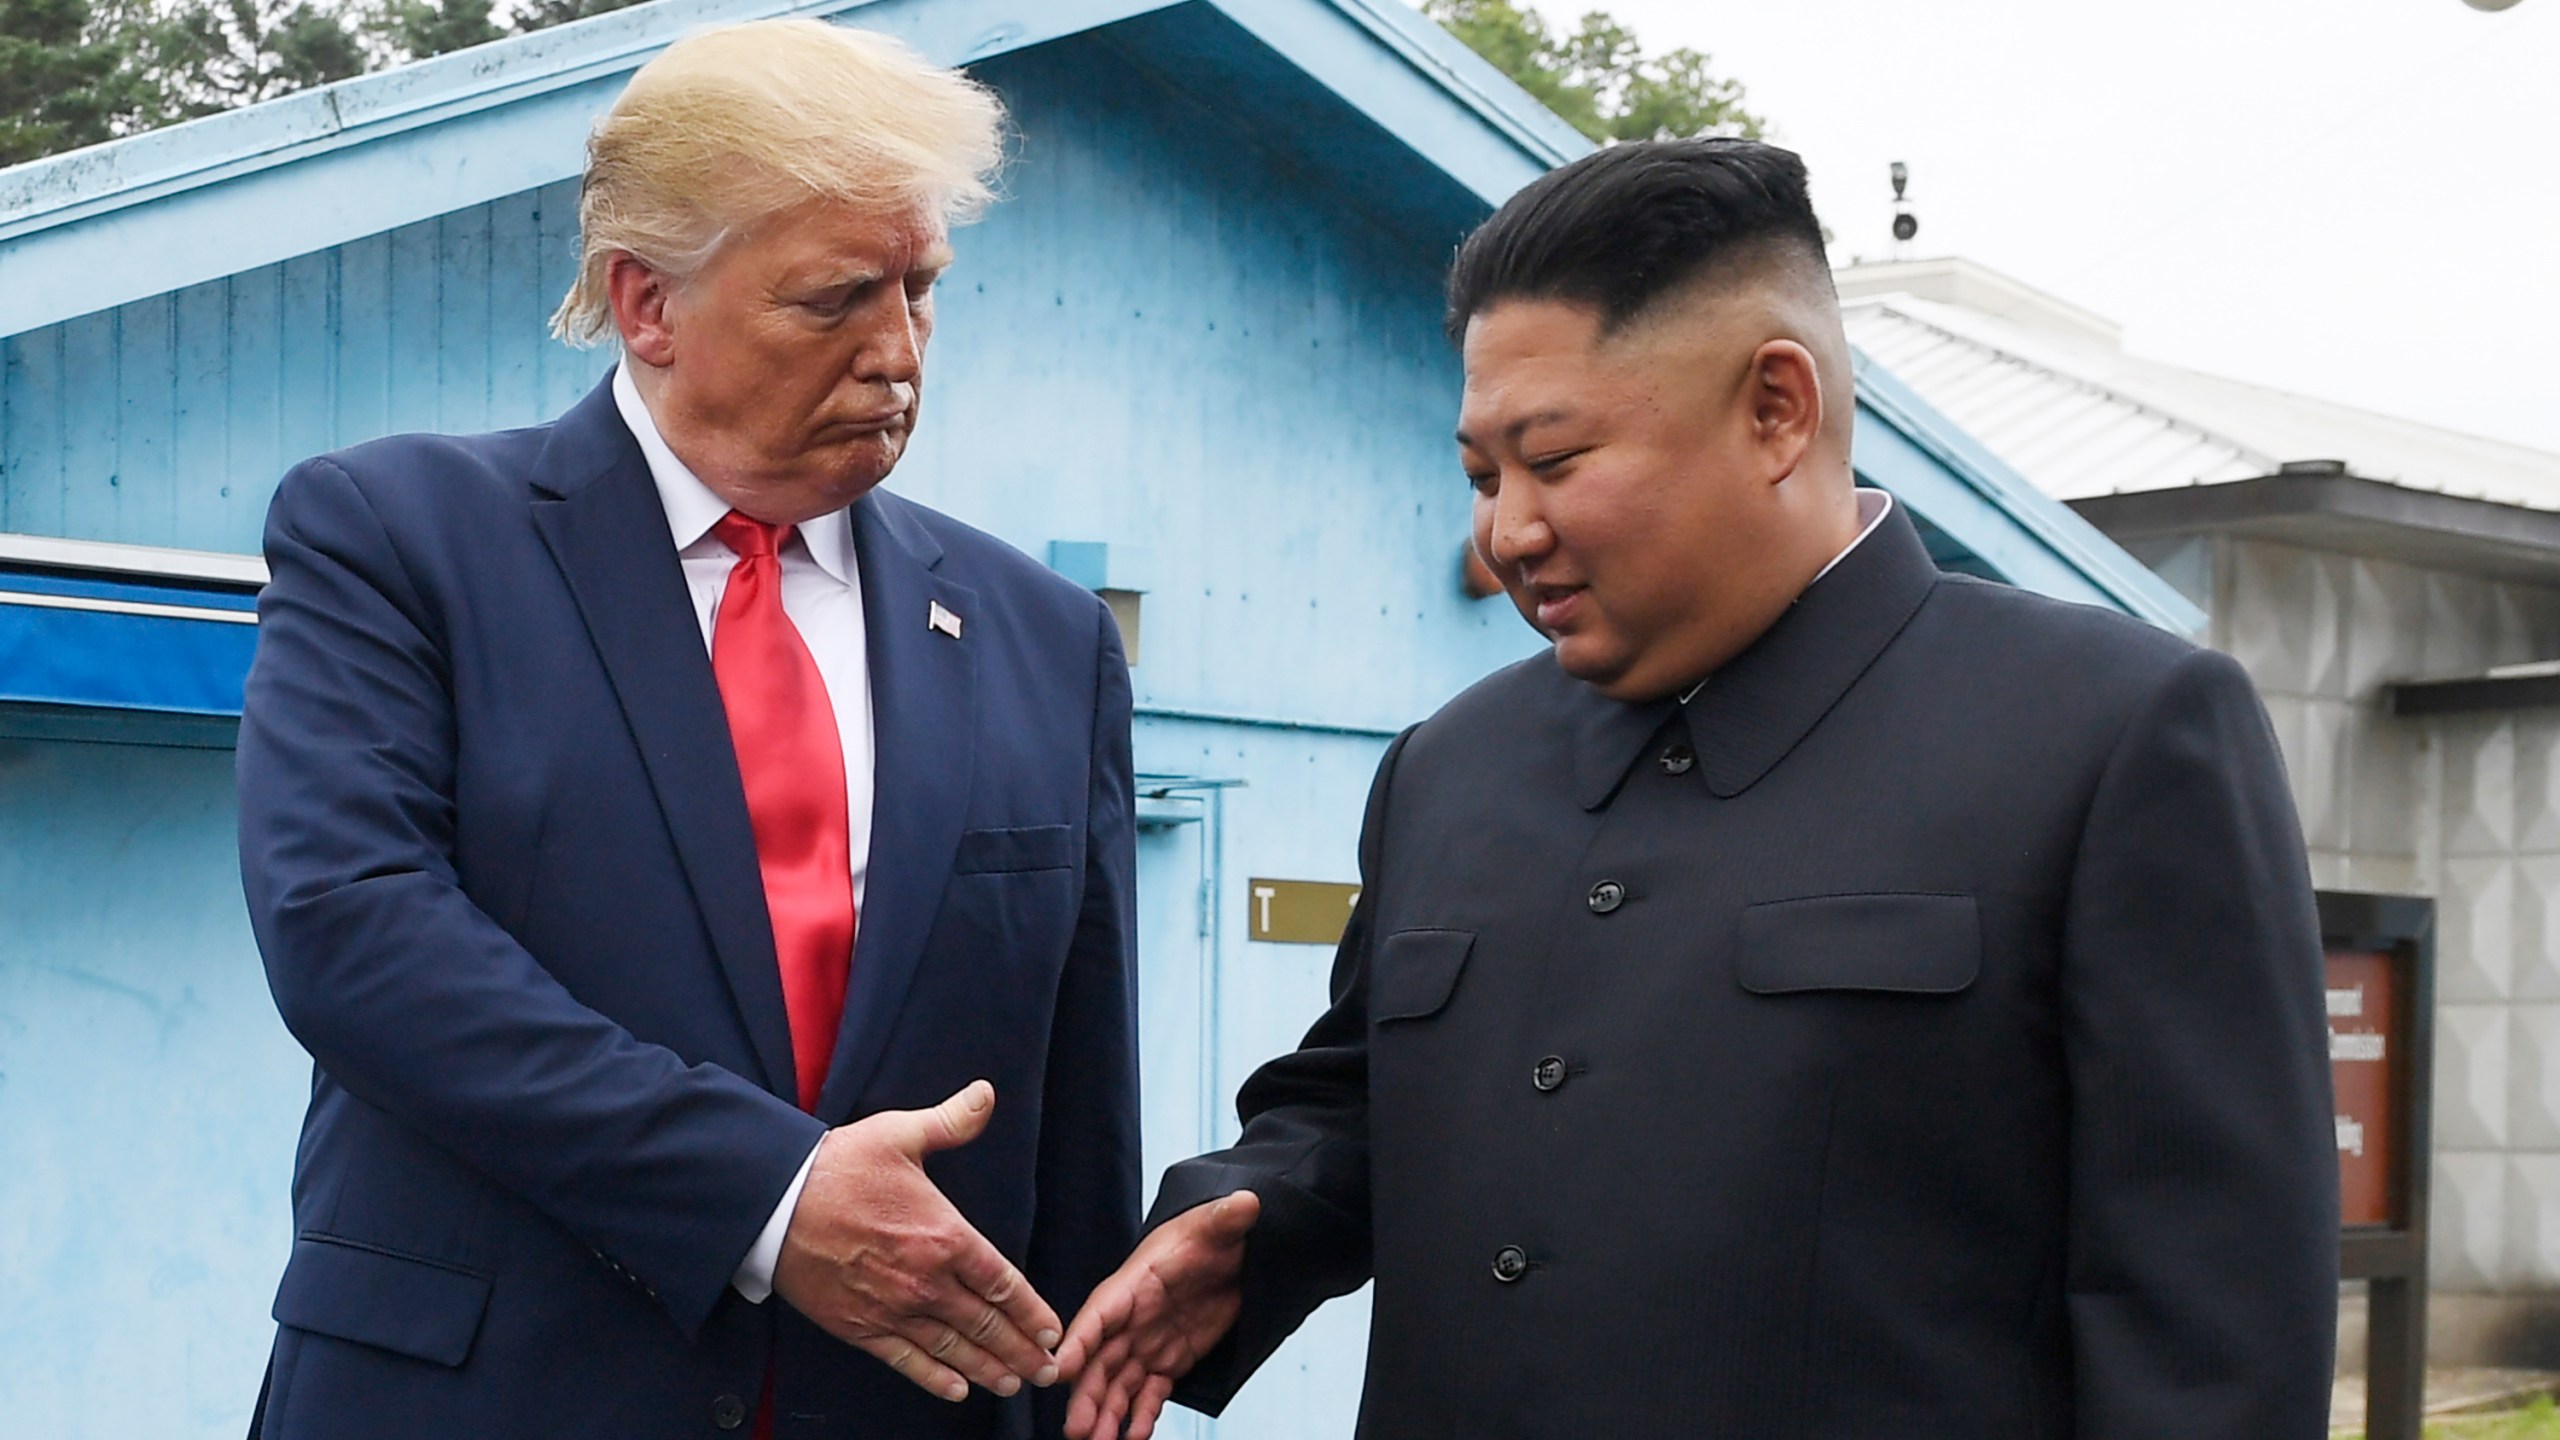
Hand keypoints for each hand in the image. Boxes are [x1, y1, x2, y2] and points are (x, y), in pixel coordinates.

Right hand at [771, 1080, 1062, 1401]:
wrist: (774, 1202)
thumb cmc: (838, 1165)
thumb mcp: (899, 1133)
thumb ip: (951, 1121)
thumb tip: (986, 1094)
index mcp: (945, 1235)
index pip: (1004, 1283)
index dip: (1032, 1312)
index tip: (1052, 1332)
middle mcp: (926, 1280)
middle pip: (986, 1325)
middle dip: (1021, 1351)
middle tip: (1046, 1371)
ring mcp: (892, 1308)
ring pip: (953, 1350)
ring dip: (988, 1370)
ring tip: (1013, 1384)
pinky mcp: (859, 1327)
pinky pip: (906, 1361)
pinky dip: (935, 1379)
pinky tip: (957, 1390)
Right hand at [1057, 1189, 1261, 1439]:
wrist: (1230, 1255)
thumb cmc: (1211, 1236)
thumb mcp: (1218, 1225)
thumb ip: (1226, 1218)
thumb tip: (1248, 1201)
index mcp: (1134, 1285)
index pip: (1100, 1313)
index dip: (1079, 1341)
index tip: (1060, 1370)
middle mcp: (1132, 1319)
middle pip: (1100, 1360)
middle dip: (1086, 1395)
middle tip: (1077, 1429)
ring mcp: (1147, 1343)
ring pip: (1118, 1384)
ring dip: (1107, 1414)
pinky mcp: (1169, 1361)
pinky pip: (1149, 1393)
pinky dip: (1141, 1416)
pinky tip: (1134, 1437)